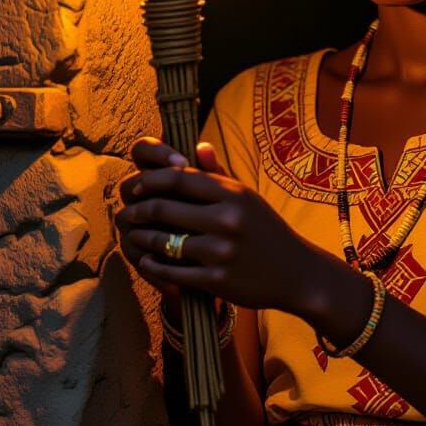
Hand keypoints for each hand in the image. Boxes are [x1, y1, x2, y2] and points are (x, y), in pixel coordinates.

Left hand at [117, 141, 320, 312]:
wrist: (296, 273)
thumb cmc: (266, 230)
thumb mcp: (248, 197)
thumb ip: (219, 174)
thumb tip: (197, 146)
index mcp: (233, 193)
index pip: (180, 178)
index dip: (152, 179)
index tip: (138, 185)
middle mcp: (227, 218)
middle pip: (165, 207)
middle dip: (139, 209)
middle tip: (129, 212)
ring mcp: (221, 250)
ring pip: (164, 241)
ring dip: (142, 238)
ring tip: (134, 236)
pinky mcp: (217, 279)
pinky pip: (173, 270)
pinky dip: (154, 265)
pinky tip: (147, 261)